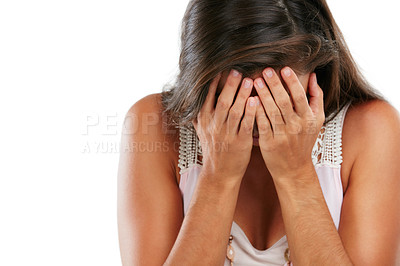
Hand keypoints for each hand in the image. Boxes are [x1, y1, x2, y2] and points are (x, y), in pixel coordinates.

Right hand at [192, 69, 256, 186]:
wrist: (219, 173)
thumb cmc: (213, 149)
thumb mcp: (201, 131)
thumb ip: (197, 115)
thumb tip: (189, 98)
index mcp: (204, 121)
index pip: (207, 98)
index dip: (214, 83)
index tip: (221, 69)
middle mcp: (214, 126)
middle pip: (222, 102)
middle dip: (229, 85)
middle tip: (237, 70)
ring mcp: (227, 135)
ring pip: (234, 112)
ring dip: (242, 95)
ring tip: (249, 81)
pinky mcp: (240, 143)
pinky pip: (245, 125)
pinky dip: (250, 113)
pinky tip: (255, 101)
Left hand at [253, 66, 324, 179]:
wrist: (294, 168)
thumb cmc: (303, 141)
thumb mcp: (316, 121)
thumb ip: (316, 97)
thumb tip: (313, 76)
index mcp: (308, 119)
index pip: (300, 96)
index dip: (292, 82)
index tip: (284, 68)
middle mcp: (296, 126)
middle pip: (284, 102)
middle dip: (275, 85)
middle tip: (266, 70)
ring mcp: (282, 135)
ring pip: (272, 112)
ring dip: (263, 95)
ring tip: (255, 81)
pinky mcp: (269, 143)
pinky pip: (262, 124)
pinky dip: (256, 112)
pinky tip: (250, 100)